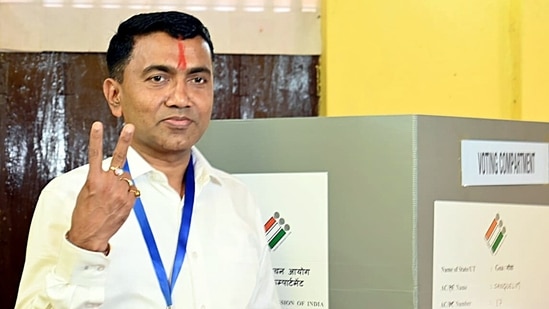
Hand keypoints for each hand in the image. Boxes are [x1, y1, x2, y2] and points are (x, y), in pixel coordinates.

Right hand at [67, 121, 136, 252]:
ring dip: (123, 182)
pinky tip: (118, 202)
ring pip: (127, 178)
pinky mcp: (128, 201)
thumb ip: (99, 179)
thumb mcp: (86, 192)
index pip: (95, 154)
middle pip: (120, 159)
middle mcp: (108, 183)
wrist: (90, 235)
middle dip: (125, 141)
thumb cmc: (85, 214)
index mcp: (94, 180)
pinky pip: (132, 191)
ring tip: (112, 196)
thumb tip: (114, 174)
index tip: (97, 125)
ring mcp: (120, 192)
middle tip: (130, 127)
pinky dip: (128, 193)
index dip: (96, 138)